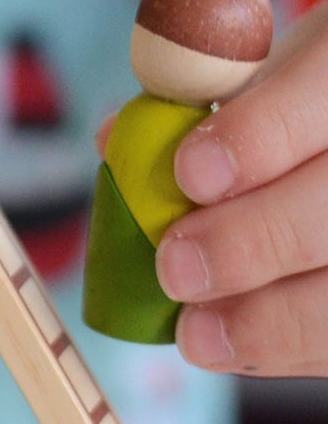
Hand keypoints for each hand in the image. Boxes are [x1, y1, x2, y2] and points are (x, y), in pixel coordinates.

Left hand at [155, 0, 327, 375]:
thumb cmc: (299, 97)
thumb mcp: (254, 74)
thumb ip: (192, 102)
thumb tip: (116, 143)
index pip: (325, 86)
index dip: (261, 135)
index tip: (190, 174)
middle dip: (257, 241)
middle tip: (176, 269)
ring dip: (278, 319)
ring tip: (197, 335)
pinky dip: (298, 347)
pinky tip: (239, 350)